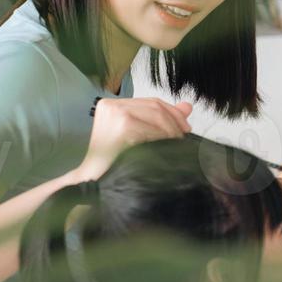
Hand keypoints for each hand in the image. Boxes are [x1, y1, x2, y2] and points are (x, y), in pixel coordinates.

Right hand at [77, 98, 192, 179]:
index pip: (151, 102)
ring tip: (175, 144)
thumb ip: (161, 118)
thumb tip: (186, 106)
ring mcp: (116, 114)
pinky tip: (165, 149)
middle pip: (156, 107)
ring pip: (157, 117)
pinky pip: (153, 131)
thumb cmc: (114, 161)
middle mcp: (111, 105)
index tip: (184, 126)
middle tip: (183, 137)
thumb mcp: (138, 134)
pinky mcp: (123, 126)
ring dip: (172, 131)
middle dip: (175, 122)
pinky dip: (164, 139)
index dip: (172, 113)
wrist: (95, 179)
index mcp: (111, 105)